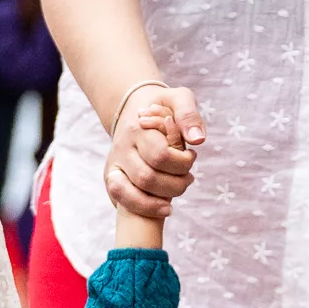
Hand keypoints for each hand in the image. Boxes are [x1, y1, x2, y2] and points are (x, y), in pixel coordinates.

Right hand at [105, 83, 201, 217]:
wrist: (134, 109)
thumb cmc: (162, 107)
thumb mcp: (179, 99)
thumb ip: (189, 115)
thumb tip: (197, 140)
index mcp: (137, 128)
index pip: (160, 155)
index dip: (182, 163)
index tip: (191, 156)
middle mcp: (121, 148)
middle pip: (147, 179)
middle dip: (175, 184)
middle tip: (188, 177)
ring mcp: (113, 165)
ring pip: (132, 194)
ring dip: (161, 200)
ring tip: (177, 189)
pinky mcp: (111, 179)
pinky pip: (121, 201)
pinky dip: (144, 208)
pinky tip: (163, 207)